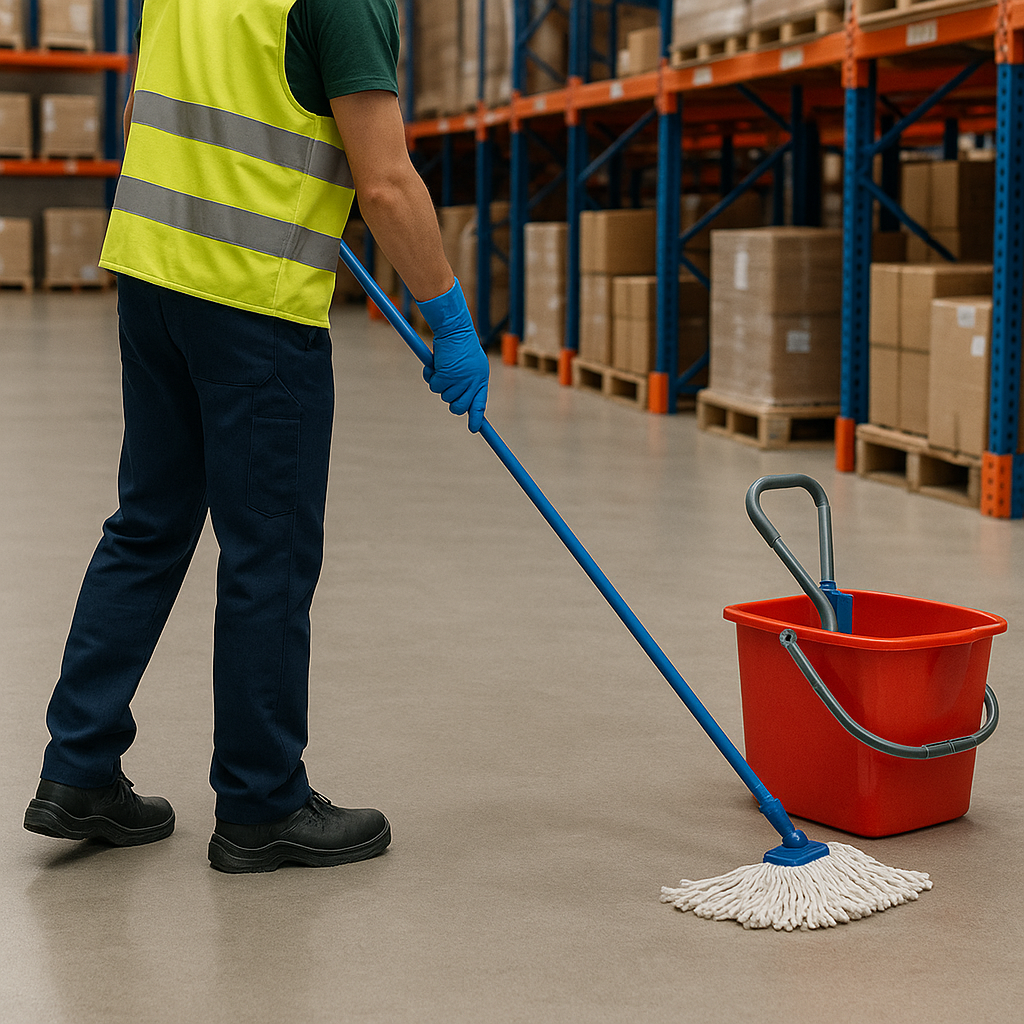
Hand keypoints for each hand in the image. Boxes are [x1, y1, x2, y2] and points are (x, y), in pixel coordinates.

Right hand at [416, 279, 488, 431]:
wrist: (454, 329)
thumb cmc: (460, 345)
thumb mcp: (470, 365)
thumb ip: (468, 383)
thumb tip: (461, 406)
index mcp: (481, 379)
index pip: (480, 404)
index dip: (476, 419)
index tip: (473, 429)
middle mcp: (473, 382)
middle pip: (459, 407)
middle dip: (451, 403)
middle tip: (446, 389)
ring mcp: (460, 380)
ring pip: (444, 396)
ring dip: (440, 384)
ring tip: (442, 368)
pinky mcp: (446, 375)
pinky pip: (434, 386)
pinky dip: (431, 376)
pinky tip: (435, 364)